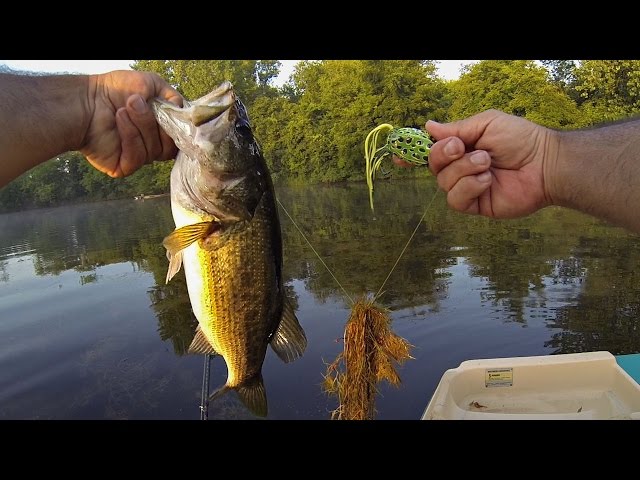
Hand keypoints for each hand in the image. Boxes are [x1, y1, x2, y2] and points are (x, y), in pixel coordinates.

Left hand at [80, 70, 182, 177]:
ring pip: (154, 151)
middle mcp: (152, 145)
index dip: (178, 127)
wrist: (84, 100)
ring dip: (140, 126)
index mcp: (161, 128)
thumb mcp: (151, 83)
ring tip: (122, 110)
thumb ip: (172, 97)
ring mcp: (139, 156)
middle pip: (170, 146)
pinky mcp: (125, 166)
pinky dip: (130, 137)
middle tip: (135, 103)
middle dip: (154, 123)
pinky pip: (138, 158)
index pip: (181, 137)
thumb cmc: (114, 90)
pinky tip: (118, 121)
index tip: (170, 113)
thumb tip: (182, 112)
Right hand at [399, 110, 554, 218]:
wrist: (545, 164)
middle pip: (432, 166)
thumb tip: (428, 127)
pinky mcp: (475, 205)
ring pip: (443, 183)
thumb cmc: (520, 139)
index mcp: (461, 147)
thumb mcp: (485, 124)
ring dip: (463, 170)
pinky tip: (487, 181)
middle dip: (443, 155)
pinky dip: (469, 187)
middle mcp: (461, 168)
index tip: (398, 154)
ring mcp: (467, 187)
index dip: (412, 153)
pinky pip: (456, 200)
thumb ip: (455, 129)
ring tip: (486, 163)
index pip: (430, 151)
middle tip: (462, 147)